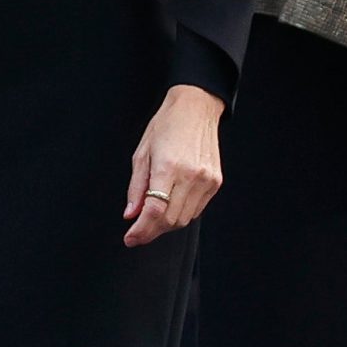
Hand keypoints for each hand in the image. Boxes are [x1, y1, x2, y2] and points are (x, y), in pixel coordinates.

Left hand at [124, 85, 224, 248]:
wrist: (195, 108)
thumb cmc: (166, 125)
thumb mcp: (142, 153)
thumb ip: (136, 187)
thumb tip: (131, 214)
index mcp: (168, 166)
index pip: (154, 211)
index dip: (141, 230)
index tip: (130, 238)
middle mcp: (191, 176)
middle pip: (170, 220)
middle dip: (152, 230)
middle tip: (138, 231)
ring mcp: (206, 180)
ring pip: (184, 219)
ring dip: (166, 224)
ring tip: (153, 217)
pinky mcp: (215, 182)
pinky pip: (196, 209)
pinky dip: (181, 213)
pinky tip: (171, 205)